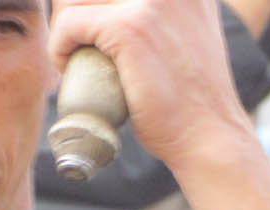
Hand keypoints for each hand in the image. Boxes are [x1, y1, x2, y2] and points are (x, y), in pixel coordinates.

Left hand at [48, 0, 255, 170]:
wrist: (210, 137)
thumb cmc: (192, 100)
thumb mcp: (187, 35)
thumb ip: (166, 12)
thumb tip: (125, 10)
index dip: (95, 3)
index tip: (90, 29)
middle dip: (73, 8)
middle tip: (75, 45)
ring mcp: (152, 0)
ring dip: (65, 27)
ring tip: (73, 59)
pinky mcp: (131, 28)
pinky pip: (70, 24)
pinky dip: (59, 47)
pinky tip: (67, 67)